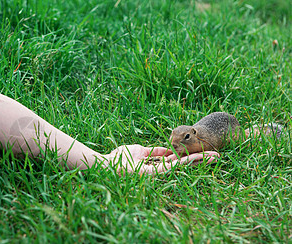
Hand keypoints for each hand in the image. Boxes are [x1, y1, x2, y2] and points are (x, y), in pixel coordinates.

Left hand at [101, 145, 219, 174]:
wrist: (107, 164)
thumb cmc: (119, 158)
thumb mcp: (139, 151)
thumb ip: (154, 151)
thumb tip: (168, 150)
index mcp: (155, 165)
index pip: (176, 161)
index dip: (189, 157)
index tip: (201, 153)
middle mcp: (159, 170)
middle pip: (183, 165)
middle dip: (200, 161)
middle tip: (216, 157)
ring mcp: (158, 172)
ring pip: (182, 166)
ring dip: (199, 161)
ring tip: (214, 157)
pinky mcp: (155, 173)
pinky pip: (174, 166)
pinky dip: (187, 161)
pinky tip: (199, 158)